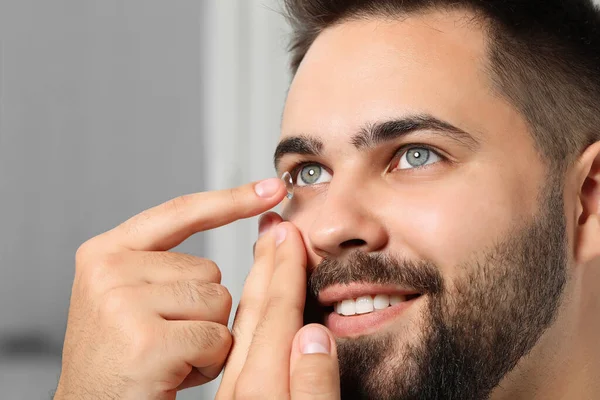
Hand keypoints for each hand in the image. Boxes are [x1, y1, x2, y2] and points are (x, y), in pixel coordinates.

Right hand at [54, 179, 285, 399]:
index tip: (272, 188)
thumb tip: (255, 233)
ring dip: (207, 336)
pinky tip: (172, 373)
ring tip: (167, 355)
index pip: (182, 213)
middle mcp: (110, 268)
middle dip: (203, 310)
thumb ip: (172, 266)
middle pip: (210, 270)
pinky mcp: (148, 340)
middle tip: (163, 339)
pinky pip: (217, 338)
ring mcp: (125, 303)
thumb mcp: (131, 295)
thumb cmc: (123, 356)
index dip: (232, 200)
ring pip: (219, 303)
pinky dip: (208, 362)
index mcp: (106, 251)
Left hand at [216, 218, 340, 398]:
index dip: (286, 271)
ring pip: (245, 329)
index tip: (289, 235)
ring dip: (258, 287)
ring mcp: (232, 395)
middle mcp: (239, 388)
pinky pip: (237, 347)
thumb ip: (313, 386)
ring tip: (264, 257)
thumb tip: (314, 338)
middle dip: (266, 266)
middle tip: (272, 229)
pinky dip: (251, 319)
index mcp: (262, 390)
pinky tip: (256, 312)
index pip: (278, 315)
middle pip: (256, 314)